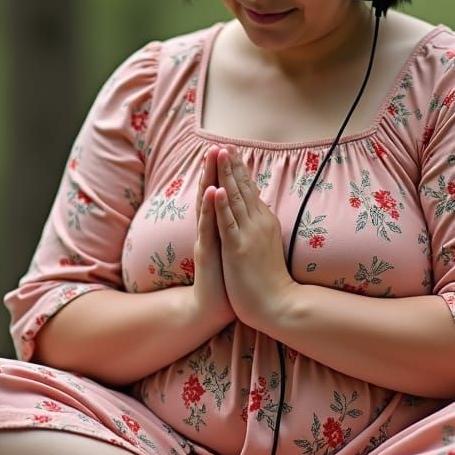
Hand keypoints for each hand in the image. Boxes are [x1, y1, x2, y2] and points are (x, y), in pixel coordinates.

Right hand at [188, 146, 235, 332]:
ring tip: (212, 157)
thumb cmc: (228, 280)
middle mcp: (210, 229)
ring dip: (209, 178)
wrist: (212, 309)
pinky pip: (208, 227)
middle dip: (215, 168)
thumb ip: (236, 231)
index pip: (222, 195)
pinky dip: (210, 208)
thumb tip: (247, 216)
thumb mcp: (235, 249)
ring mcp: (206, 239)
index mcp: (220, 227)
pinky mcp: (206, 252)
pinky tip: (211, 192)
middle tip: (217, 145)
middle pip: (212, 192)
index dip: (225, 173)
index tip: (230, 151)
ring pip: (207, 204)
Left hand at [212, 147, 297, 329]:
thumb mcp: (268, 245)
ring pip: (235, 199)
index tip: (231, 151)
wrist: (278, 305)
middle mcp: (258, 223)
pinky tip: (217, 189)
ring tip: (220, 154)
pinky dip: (222, 205)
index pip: (250, 190)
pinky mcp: (237, 248)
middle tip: (224, 143)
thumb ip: (263, 227)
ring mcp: (248, 234)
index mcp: (264, 222)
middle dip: (232, 165)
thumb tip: (262, 211)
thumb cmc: (271, 280)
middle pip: (243, 188)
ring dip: (227, 175)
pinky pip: (228, 223)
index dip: (239, 170)